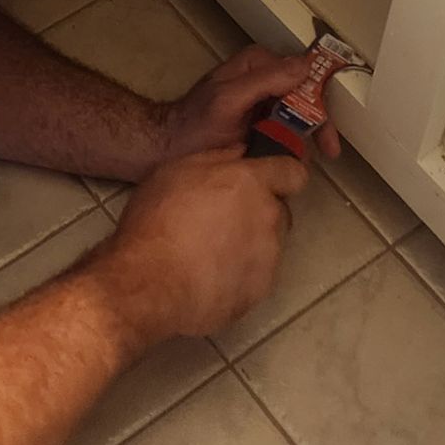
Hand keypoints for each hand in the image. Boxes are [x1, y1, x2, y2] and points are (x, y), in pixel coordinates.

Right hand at [91, 145, 308, 343]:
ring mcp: (269, 259)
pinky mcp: (260, 292)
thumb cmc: (158, 220)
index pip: (294, 173)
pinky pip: (256, 275)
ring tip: (210, 252)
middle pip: (279, 210)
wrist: (151, 285)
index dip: (280, 175)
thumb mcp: (175, 171)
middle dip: (259, 212)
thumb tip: (240, 152)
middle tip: (222, 219)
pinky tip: (208, 277)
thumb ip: (216, 158)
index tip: (261, 181)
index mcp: (252, 183)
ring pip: (269, 244)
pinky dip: (240, 274)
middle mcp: (269, 218)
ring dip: (249, 244)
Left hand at [163, 47, 341, 161]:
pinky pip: (284, 130)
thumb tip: (305, 67)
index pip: (303, 74)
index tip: (327, 132)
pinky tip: (292, 162)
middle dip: (318, 124)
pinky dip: (292, 145)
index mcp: (258, 63)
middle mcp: (264, 78)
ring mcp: (261, 101)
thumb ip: (264, 80)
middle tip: (328, 152)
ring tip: (306, 161)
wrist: (168, 149)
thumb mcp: (228, 99)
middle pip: (304, 95)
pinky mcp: (258, 122)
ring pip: (297, 114)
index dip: (320, 102)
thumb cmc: (194, 123)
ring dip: (306, 137)